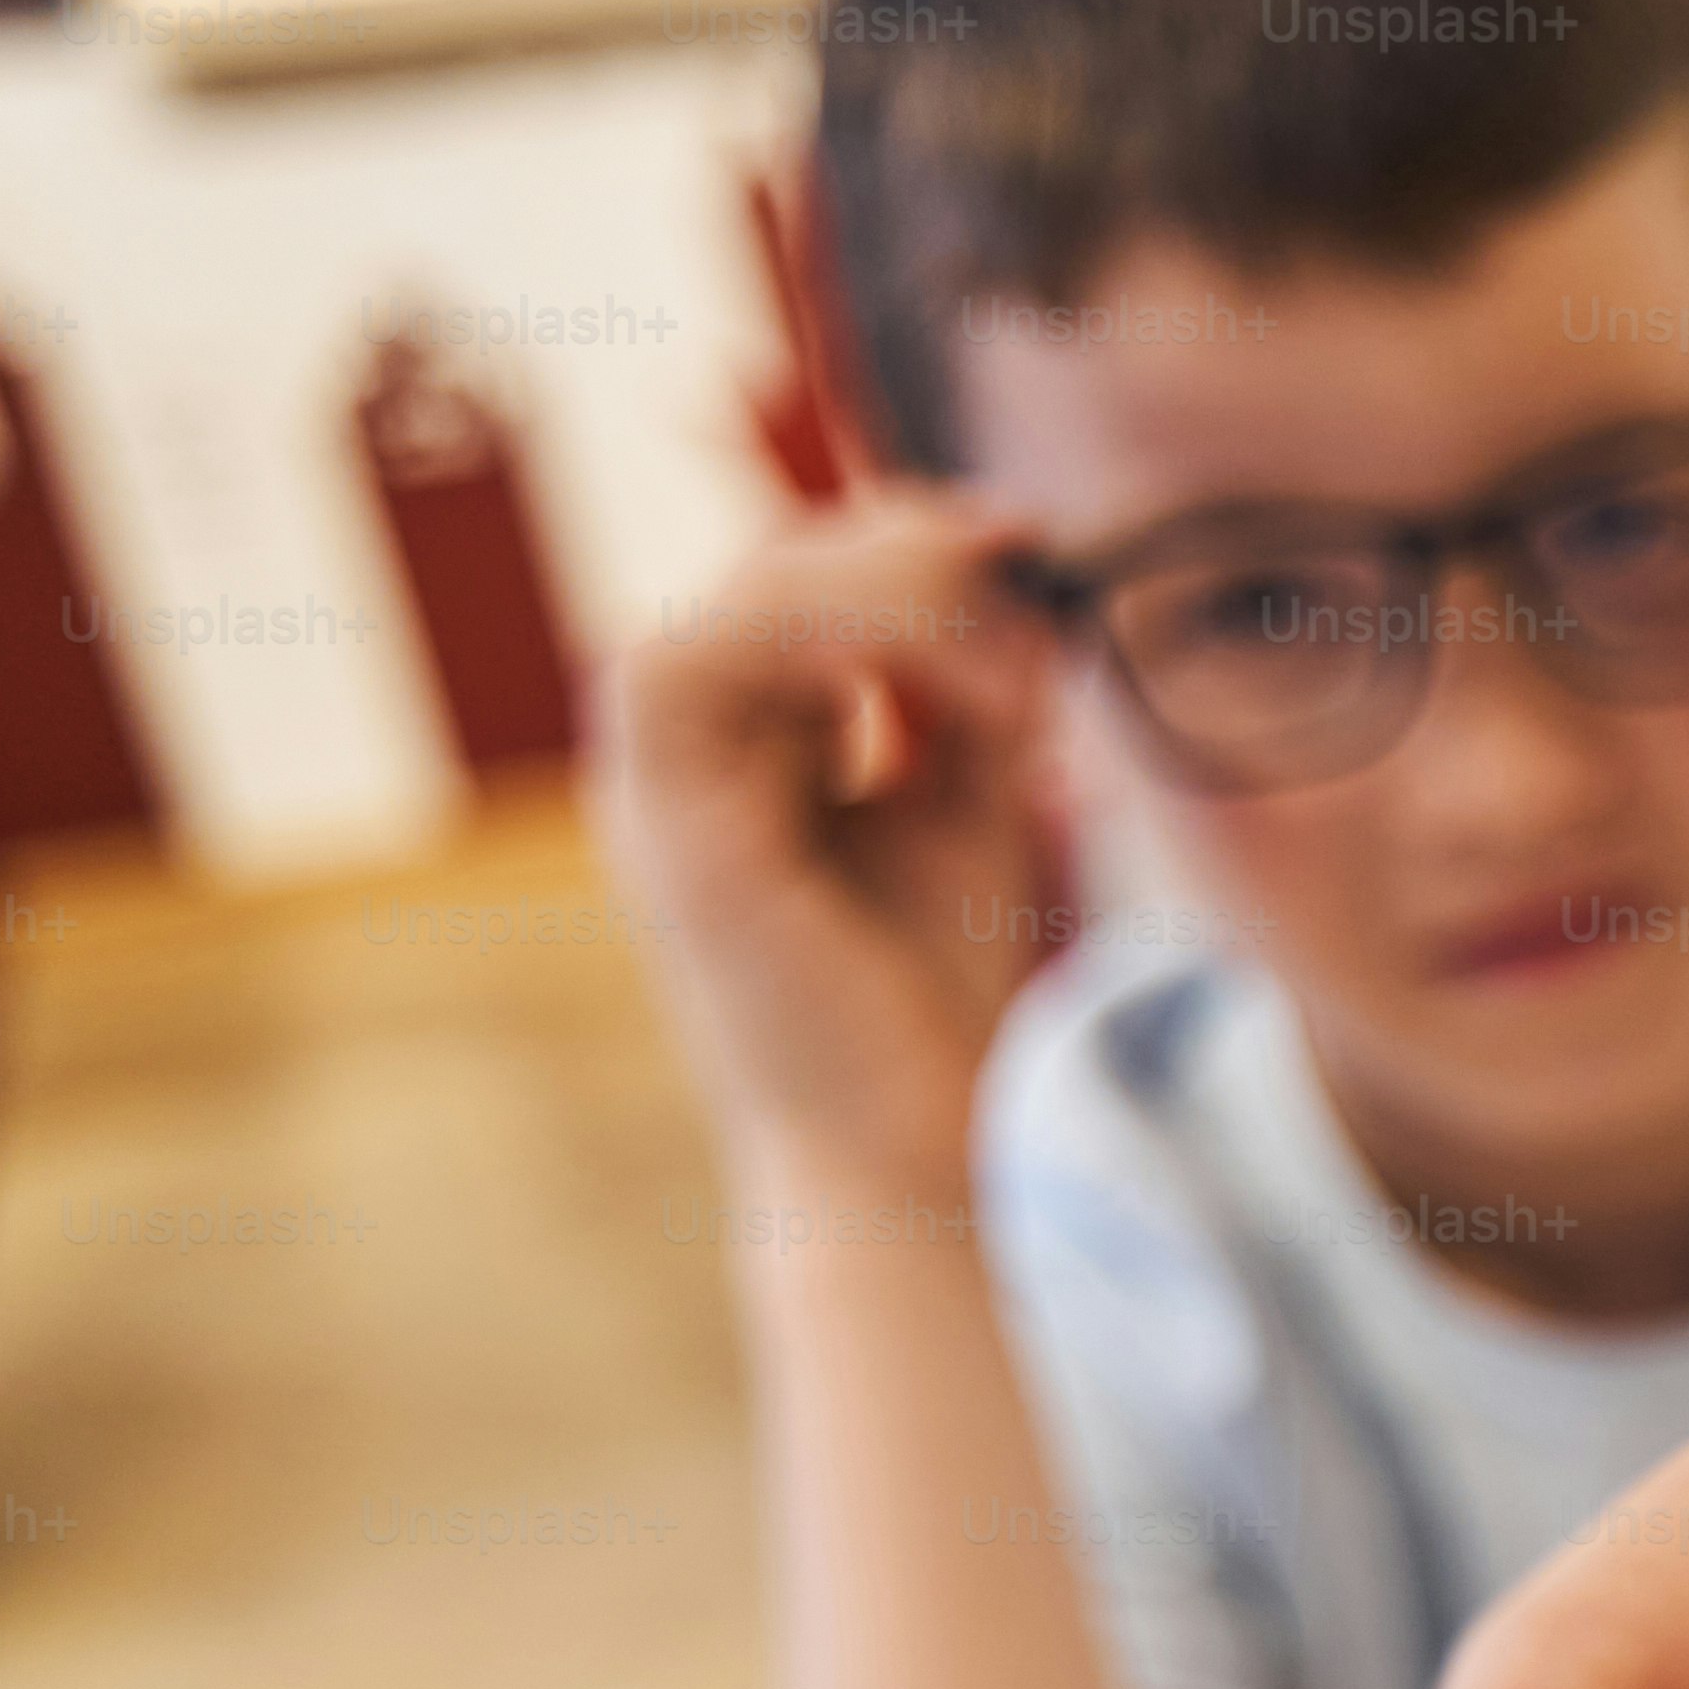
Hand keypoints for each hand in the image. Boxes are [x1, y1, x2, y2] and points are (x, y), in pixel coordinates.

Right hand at [590, 496, 1061, 1200]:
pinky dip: (830, 643)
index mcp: (751, 739)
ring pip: (741, 597)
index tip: (1031, 538)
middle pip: (776, 566)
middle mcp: (689, 747)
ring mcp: (657, 780)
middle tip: (1030, 565)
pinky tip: (950, 697)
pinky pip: (697, 659)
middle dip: (914, 553)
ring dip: (890, 599)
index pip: (810, 578)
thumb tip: (1011, 555)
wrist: (908, 1151)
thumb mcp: (972, 809)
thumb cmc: (933, 1002)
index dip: (915, 539)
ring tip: (1012, 679)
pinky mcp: (658, 819)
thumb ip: (975, 694)